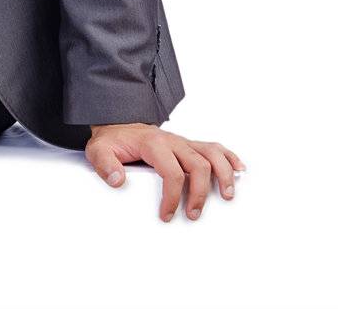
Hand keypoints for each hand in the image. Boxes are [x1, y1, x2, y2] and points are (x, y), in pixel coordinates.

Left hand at [86, 122, 245, 221]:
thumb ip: (105, 165)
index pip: (171, 172)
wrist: (118, 123)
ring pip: (212, 153)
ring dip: (224, 174)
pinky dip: (229, 158)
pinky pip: (214, 147)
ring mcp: (184, 142)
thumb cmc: (112, 140)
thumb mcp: (99, 150)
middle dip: (200, 193)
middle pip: (198, 165)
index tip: (166, 215)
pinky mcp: (189, 145)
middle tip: (193, 214)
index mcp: (153, 143)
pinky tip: (239, 170)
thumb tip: (118, 181)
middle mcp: (173, 141)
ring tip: (227, 196)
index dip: (172, 197)